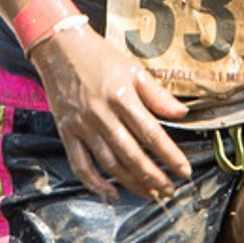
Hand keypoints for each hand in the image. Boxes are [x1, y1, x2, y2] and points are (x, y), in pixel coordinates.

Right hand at [35, 29, 191, 200]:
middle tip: (169, 190)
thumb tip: (181, 114)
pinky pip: (80, 164)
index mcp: (122, 97)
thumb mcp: (133, 69)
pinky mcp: (66, 133)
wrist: (59, 48)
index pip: (151, 133)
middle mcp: (102, 114)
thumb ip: (157, 95)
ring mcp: (82, 126)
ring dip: (131, 183)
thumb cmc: (99, 57)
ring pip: (109, 163)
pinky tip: (111, 194)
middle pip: (131, 154)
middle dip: (153, 176)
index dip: (169, 155)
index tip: (184, 171)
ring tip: (150, 194)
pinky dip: (95, 184)